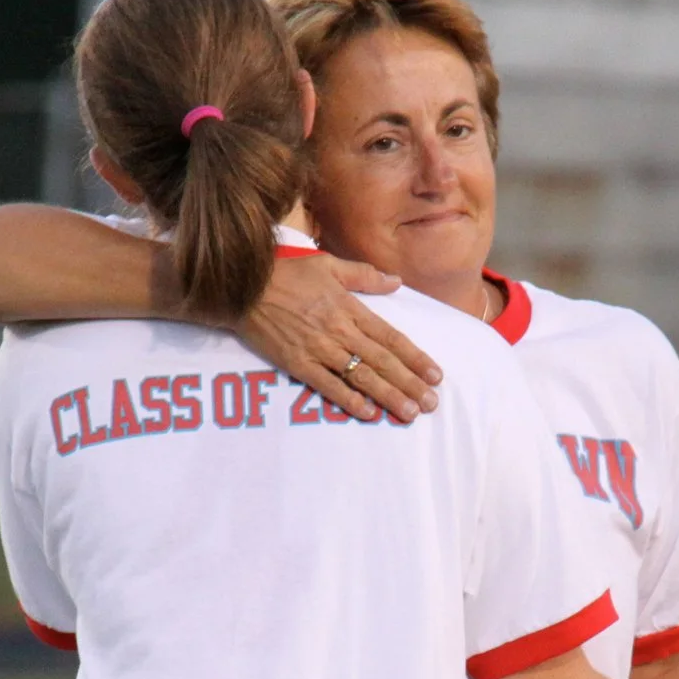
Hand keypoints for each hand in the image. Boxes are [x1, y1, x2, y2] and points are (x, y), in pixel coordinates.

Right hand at [236, 255, 441, 422]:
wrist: (243, 286)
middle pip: (382, 361)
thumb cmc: (287, 273)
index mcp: (349, 308)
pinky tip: (367, 413)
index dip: (415, 357)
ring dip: (387, 396)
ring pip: (360, 376)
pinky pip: (327, 385)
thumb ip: (364, 275)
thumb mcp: (328, 265)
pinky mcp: (298, 364)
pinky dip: (348, 400)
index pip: (390, 337)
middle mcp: (339, 331)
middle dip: (409, 383)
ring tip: (409, 413)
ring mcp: (319, 349)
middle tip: (431, 404)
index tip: (435, 374)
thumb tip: (396, 281)